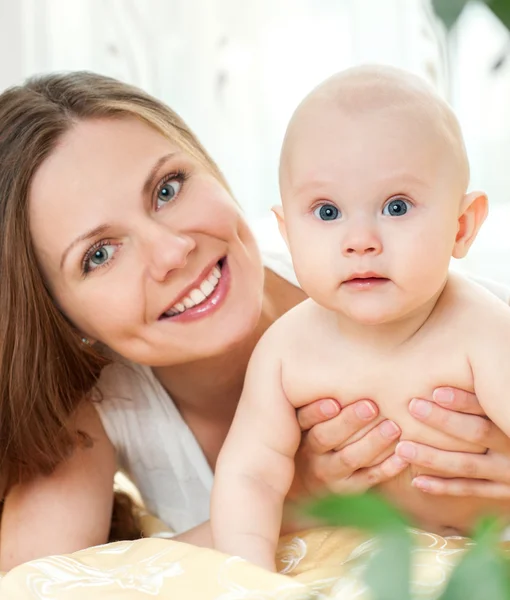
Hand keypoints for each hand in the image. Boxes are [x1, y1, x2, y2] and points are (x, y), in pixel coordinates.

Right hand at [292, 398, 407, 496]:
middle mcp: (312, 453)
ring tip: (393, 427)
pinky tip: (403, 456)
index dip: (317, 412)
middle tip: (371, 406)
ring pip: (349, 459)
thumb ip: (324, 395)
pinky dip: (386, 468)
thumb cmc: (320, 430)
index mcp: (303, 430)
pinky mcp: (348, 488)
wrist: (313, 477)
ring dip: (372, 443)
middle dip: (349, 422)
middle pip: (326, 438)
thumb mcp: (311, 418)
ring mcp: (330, 473)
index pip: (305, 420)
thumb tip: (330, 351)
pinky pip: (367, 479)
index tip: (333, 402)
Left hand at [396, 387, 509, 497]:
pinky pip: (471, 489)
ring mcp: (509, 471)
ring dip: (433, 457)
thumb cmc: (505, 411)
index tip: (436, 391)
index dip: (463, 400)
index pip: (487, 407)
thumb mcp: (501, 396)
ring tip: (402, 447)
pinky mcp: (503, 490)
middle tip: (412, 406)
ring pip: (467, 464)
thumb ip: (483, 384)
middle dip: (443, 420)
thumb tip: (463, 339)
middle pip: (476, 432)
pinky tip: (417, 481)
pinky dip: (444, 487)